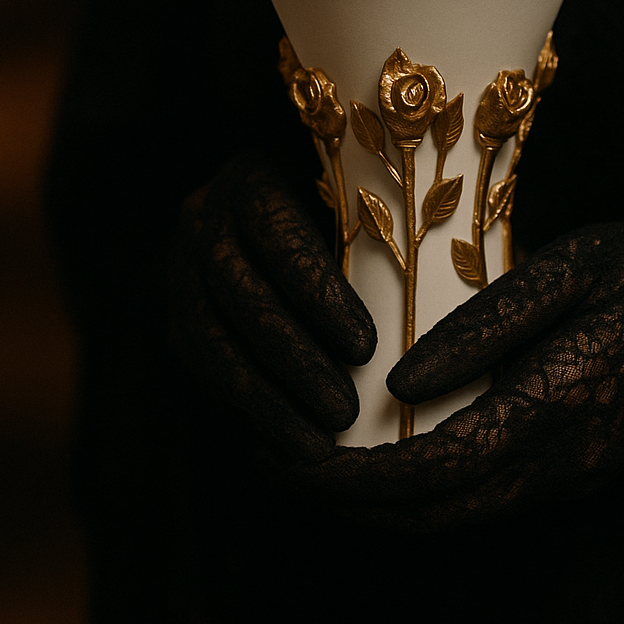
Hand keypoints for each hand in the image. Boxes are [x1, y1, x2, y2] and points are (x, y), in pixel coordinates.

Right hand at [172, 151, 376, 459]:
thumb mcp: (354, 203)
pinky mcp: (176, 319)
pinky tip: (288, 442)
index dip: (318, 293)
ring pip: (216, 342)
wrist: (262, 224)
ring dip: (269, 398)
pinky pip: (205, 370)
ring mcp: (180, 272)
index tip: (365, 347)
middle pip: (243, 295)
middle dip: (296, 360)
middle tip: (345, 410)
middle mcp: (203, 219)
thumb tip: (448, 287)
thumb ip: (378, 237)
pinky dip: (248, 411)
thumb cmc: (338, 212)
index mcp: (250, 180)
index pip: (277, 234)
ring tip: (319, 443)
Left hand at [271, 222, 623, 530]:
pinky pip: (479, 504)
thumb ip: (489, 321)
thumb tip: (398, 380)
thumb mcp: (581, 265)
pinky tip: (385, 454)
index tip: (282, 454)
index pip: (425, 470)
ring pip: (451, 519)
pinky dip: (418, 495)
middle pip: (427, 515)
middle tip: (270, 462)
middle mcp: (554, 466)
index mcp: (550, 409)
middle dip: (341, 501)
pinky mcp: (575, 475)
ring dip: (375, 506)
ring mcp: (567, 480)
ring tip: (309, 465)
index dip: (345, 476)